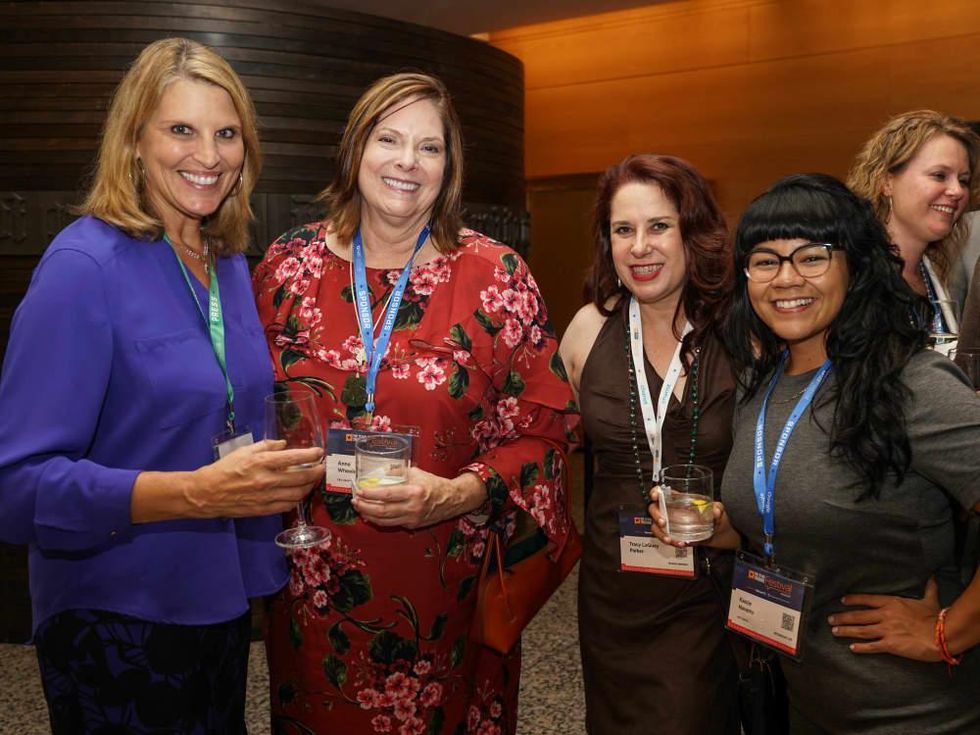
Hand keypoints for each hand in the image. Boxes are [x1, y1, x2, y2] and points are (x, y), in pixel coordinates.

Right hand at [189, 439, 323, 518]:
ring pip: (298, 494)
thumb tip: (284, 445)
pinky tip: (299, 493)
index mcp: (262, 462)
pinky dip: (297, 499)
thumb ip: (267, 446)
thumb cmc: (224, 468)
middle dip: (316, 472)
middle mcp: (267, 480)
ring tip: (313, 480)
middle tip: (322, 467)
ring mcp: (266, 497)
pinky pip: (287, 506)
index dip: (311, 455)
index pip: (294, 458)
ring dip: (309, 486)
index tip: (319, 452)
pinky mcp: (264, 510)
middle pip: (302, 477)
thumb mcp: (244, 450)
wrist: (206, 493)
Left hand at [352, 468, 483, 528]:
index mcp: (414, 492)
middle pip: (382, 511)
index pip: (387, 494)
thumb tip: (381, 470)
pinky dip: (379, 520)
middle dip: (365, 506)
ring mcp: (412, 519)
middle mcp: (412, 508)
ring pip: (384, 521)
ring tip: (359, 507)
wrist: (452, 500)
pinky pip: (391, 524)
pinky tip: (371, 515)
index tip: (360, 490)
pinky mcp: (412, 525)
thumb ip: (399, 471)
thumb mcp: (417, 473)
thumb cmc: (434, 484)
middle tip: (355, 500)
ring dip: (369, 515)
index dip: (371, 493)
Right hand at [647, 487, 739, 549]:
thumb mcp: (719, 508)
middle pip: (655, 509)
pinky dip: (671, 542)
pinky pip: (666, 538)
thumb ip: (718, 508)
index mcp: (679, 500)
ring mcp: (672, 524)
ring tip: (669, 539)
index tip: (655, 496)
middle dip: (656, 515)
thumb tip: (716, 510)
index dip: (656, 492)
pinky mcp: (675, 535)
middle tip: (663, 522)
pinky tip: (679, 543)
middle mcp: (672, 510)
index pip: (663, 492)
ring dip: (660, 533)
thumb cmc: (716, 516)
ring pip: (656, 526)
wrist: (720, 533)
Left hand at [828, 577, 941, 660]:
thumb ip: (928, 588)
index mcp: (892, 603)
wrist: (941, 635)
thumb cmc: (936, 617)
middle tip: (830, 620)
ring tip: (835, 632)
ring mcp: (886, 630)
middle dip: (842, 617)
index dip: (853, 600)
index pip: (867, 600)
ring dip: (846, 631)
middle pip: (858, 616)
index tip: (842, 601)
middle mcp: (885, 615)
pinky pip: (872, 646)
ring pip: (860, 630)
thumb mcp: (930, 600)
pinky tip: (852, 648)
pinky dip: (860, 647)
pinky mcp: (890, 645)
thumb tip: (932, 576)